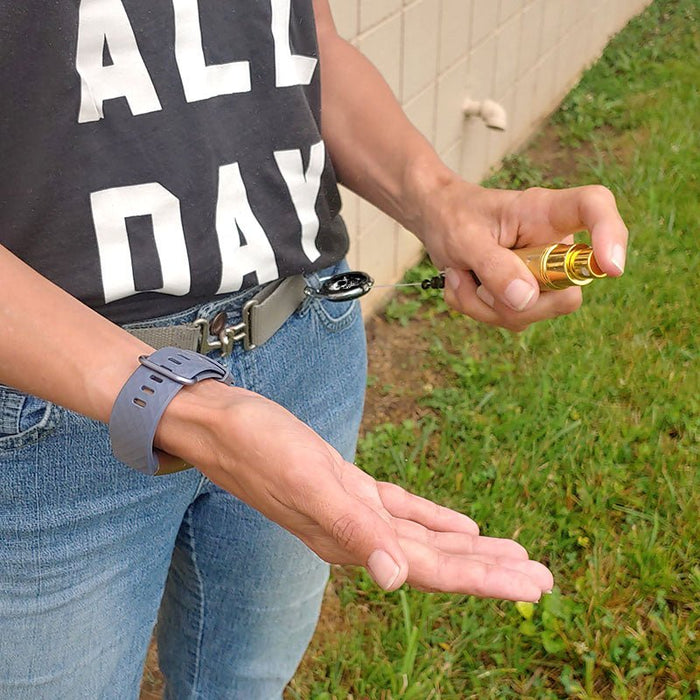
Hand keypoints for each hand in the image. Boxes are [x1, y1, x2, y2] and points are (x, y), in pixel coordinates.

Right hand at [159, 383, 553, 600]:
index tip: (532, 588)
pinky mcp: (346, 485)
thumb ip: (352, 529)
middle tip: (542, 581)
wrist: (217, 422)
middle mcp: (357, 533)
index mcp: (352, 538)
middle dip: (490, 571)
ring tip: (513, 557)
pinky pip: (402, 509)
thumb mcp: (307, 480)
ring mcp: (352, 511)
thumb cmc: (256, 446)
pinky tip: (460, 525)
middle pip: (437, 560)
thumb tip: (398, 579)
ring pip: (424, 537)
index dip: (483, 579)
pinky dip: (434, 519)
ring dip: (469, 549)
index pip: (431, 568)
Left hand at [419, 181, 627, 330]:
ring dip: (485, 304)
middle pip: (568, 291)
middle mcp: (554, 244)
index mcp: (545, 212)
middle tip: (477, 278)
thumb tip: (526, 300)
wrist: (437, 221)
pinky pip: (512, 319)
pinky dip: (478, 309)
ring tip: (461, 274)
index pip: (596, 208)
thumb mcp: (464, 238)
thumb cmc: (454, 217)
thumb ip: (493, 266)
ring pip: (534, 312)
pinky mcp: (527, 295)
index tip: (611, 268)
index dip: (612, 236)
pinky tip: (463, 283)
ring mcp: (543, 274)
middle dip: (519, 300)